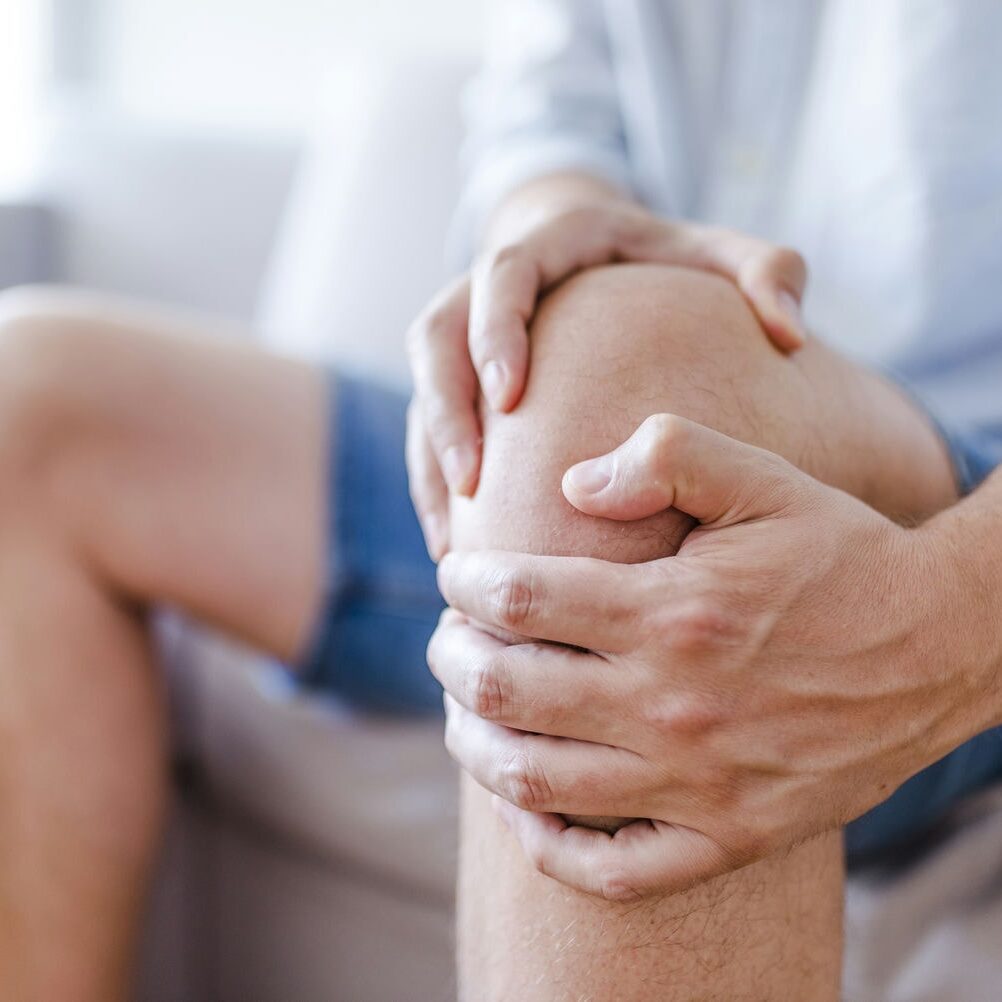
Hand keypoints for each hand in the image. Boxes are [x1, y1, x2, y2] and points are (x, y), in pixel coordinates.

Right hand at [406, 200, 809, 558]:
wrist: (597, 250)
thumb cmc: (664, 259)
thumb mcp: (718, 253)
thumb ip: (766, 274)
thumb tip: (790, 334)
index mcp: (548, 245)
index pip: (502, 274)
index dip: (495, 332)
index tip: (511, 396)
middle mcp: (488, 285)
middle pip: (436, 337)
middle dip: (446, 409)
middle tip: (473, 479)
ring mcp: (465, 333)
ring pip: (424, 393)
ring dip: (431, 461)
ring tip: (453, 536)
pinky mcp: (456, 377)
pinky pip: (428, 429)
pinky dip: (434, 484)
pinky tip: (455, 541)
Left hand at [429, 415, 987, 900]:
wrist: (938, 645)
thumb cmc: (841, 555)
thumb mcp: (763, 478)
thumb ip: (664, 457)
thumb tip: (570, 485)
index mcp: (673, 613)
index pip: (521, 599)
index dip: (467, 582)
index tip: (456, 573)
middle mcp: (674, 705)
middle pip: (509, 690)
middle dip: (451, 659)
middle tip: (446, 638)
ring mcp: (700, 784)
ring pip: (538, 780)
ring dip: (474, 744)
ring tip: (462, 711)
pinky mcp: (731, 836)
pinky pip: (615, 870)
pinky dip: (551, 847)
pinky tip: (526, 811)